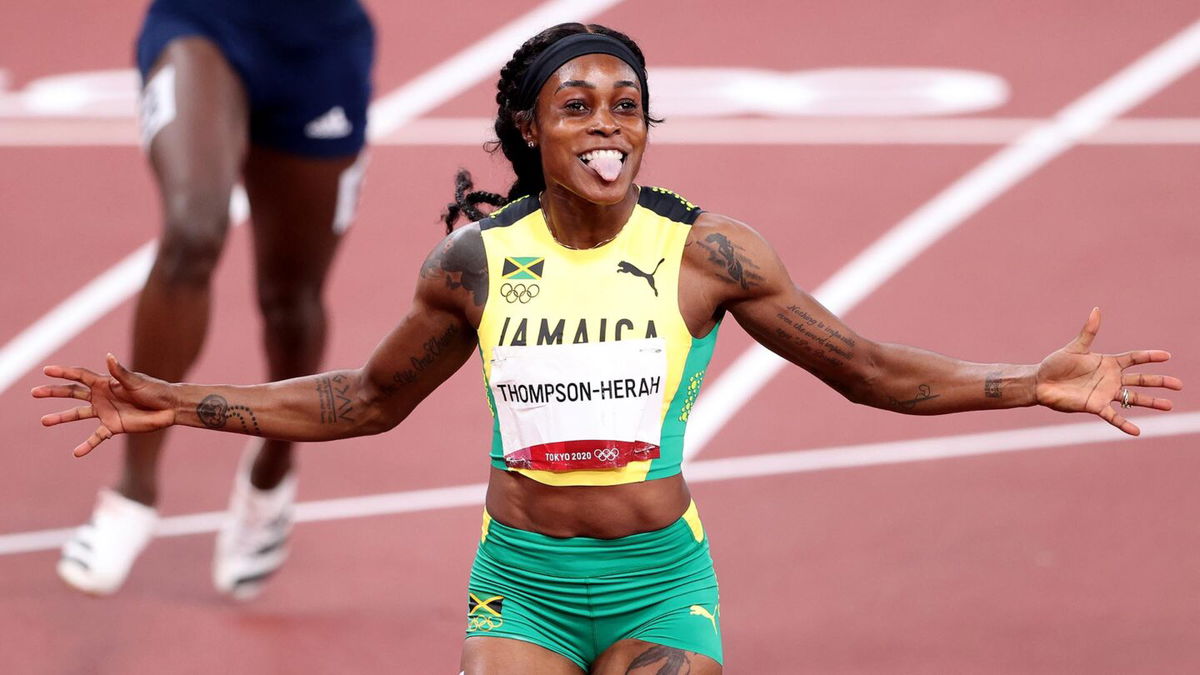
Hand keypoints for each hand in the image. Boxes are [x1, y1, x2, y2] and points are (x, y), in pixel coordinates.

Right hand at [32, 354, 177, 456]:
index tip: (46, 370)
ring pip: (78, 415)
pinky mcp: (113, 427)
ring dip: (61, 417)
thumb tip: (109, 357)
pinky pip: (96, 437)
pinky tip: (76, 453)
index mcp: (106, 383)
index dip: (64, 372)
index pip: (80, 376)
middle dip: (54, 392)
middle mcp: (102, 396)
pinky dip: (87, 445)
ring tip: (44, 420)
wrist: (169, 408)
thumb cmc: (155, 390)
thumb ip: (120, 372)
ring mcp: (105, 412)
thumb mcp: (137, 381)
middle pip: (73, 393)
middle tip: (35, 392)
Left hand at [1035, 308, 1182, 434]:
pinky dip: (1124, 424)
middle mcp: (1110, 379)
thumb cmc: (1056, 364)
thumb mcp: (1075, 347)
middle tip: (1178, 385)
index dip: (1149, 357)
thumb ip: (1089, 331)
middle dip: (1159, 381)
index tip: (1167, 356)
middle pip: (1140, 380)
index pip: (1134, 358)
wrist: (1040, 383)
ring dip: (1151, 402)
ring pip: (1133, 398)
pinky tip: (1137, 431)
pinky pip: (1113, 416)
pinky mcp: (1095, 406)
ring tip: (1169, 406)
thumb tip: (1096, 310)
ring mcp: (1105, 393)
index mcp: (1107, 363)